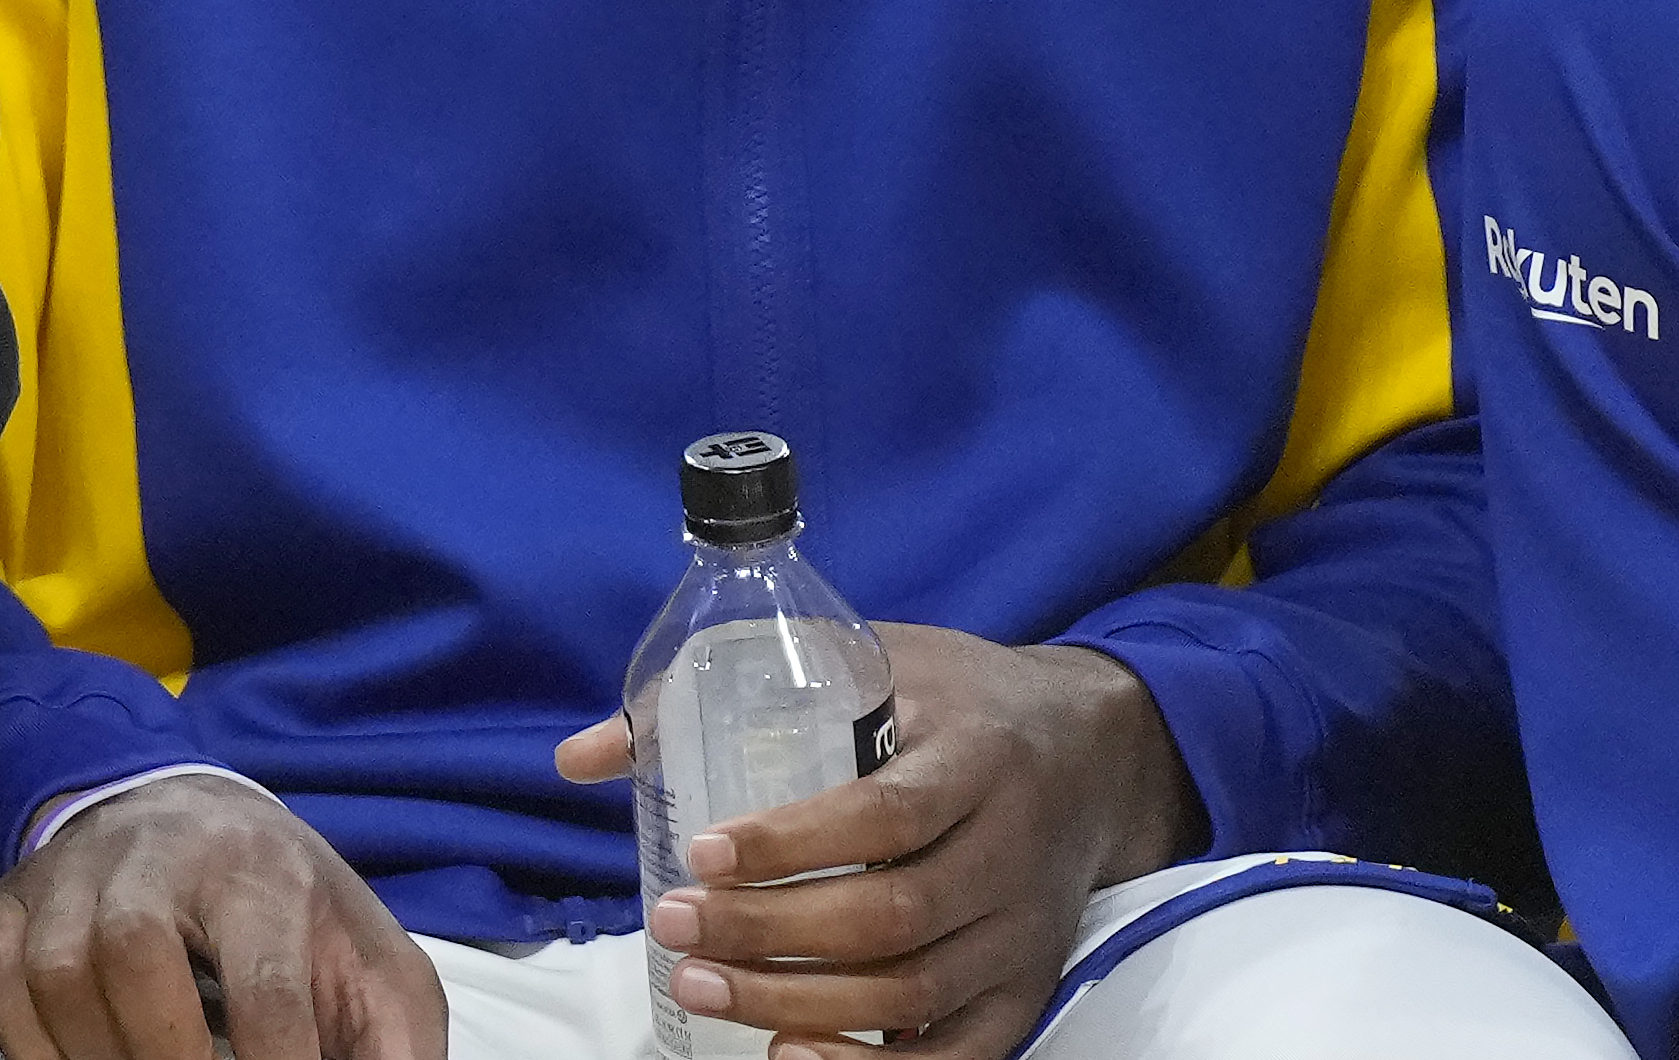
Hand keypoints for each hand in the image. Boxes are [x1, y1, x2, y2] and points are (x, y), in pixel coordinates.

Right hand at [0, 775, 445, 1059]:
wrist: (190, 814)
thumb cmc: (291, 910)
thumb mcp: (369, 964)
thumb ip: (395, 1048)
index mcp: (261, 870)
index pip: (264, 985)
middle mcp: (158, 853)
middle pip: (135, 951)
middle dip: (166, 1056)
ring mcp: (72, 870)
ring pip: (58, 969)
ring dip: (98, 1058)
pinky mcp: (12, 896)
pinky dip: (30, 1045)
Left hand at [551, 625, 1206, 1059]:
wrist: (1095, 749)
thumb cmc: (955, 698)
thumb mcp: (864, 659)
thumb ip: (726, 693)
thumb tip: (583, 755)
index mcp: (974, 758)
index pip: (886, 813)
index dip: (793, 842)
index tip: (704, 851)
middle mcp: (1009, 852)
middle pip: (894, 915)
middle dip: (773, 933)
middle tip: (676, 927)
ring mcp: (1023, 931)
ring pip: (916, 993)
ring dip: (803, 1004)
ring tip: (702, 988)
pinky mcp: (1028, 987)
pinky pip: (959, 1054)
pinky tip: (790, 1057)